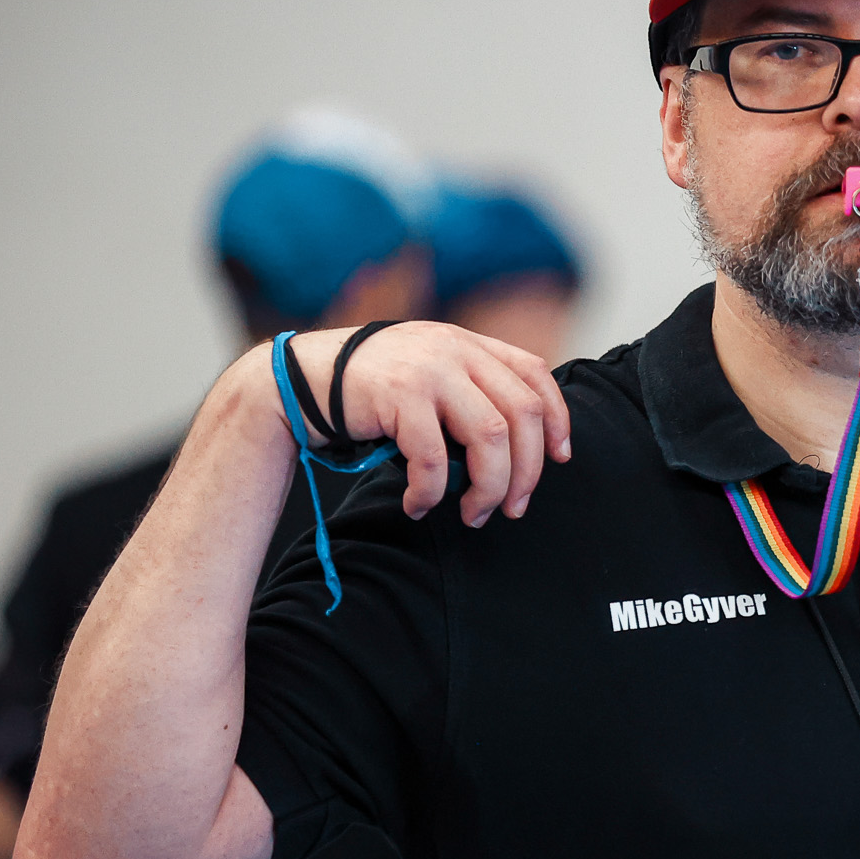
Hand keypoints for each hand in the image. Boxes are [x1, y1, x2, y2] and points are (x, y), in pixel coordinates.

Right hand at [276, 322, 570, 527]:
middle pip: (523, 414)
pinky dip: (432, 492)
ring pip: (491, 437)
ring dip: (489, 487)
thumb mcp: (428, 373)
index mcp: (468, 343)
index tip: (561, 458)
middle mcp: (455, 350)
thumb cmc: (369, 390)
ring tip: (473, 515)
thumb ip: (469, 390)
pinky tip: (420, 506)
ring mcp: (429, 369)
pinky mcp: (399, 395)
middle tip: (513, 508)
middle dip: (528, 471)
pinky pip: (435, 458)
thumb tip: (518, 447)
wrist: (298, 379)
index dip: (558, 419)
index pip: (535, 375)